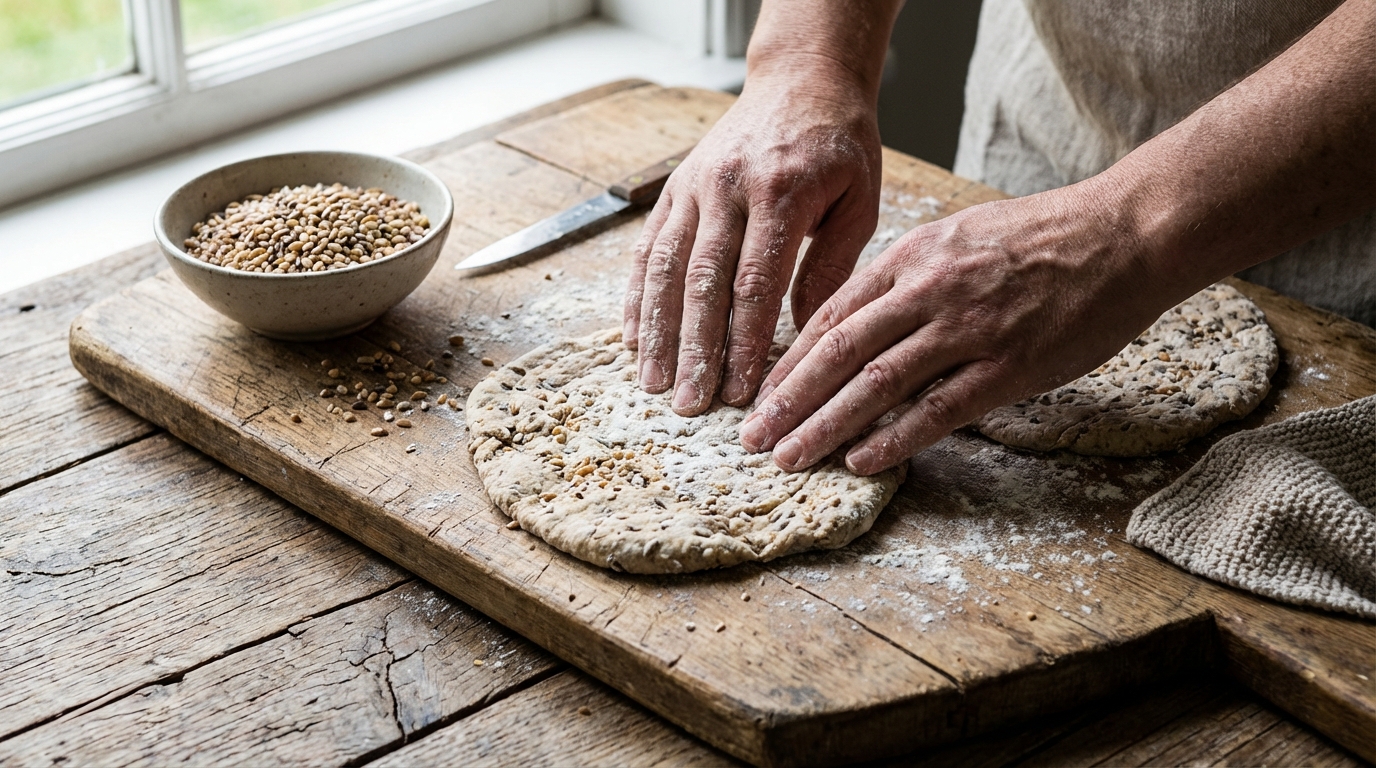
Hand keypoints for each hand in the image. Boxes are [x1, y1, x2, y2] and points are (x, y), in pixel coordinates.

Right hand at [623, 62, 882, 414]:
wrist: (801, 79)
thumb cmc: (839, 145)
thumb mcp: (859, 201)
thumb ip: (833, 268)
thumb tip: (808, 338)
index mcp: (782, 193)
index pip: (756, 283)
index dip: (745, 342)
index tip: (740, 390)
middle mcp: (729, 189)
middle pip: (703, 284)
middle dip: (695, 351)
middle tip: (690, 404)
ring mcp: (694, 187)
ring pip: (667, 269)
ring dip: (658, 332)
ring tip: (655, 383)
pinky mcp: (674, 188)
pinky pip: (649, 248)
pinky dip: (638, 296)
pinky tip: (633, 337)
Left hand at [738, 181, 1184, 474]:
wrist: (1123, 233)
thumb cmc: (1041, 238)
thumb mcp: (958, 238)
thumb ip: (907, 278)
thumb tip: (861, 321)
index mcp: (912, 258)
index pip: (831, 314)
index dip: (790, 360)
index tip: (760, 395)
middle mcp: (930, 290)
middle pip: (839, 350)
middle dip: (788, 399)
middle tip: (752, 439)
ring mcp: (969, 327)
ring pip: (877, 381)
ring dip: (826, 424)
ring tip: (788, 458)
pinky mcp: (1010, 364)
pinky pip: (940, 407)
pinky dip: (895, 437)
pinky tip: (862, 461)